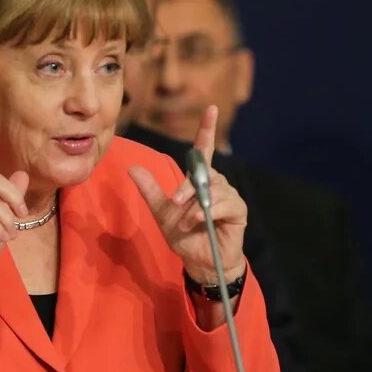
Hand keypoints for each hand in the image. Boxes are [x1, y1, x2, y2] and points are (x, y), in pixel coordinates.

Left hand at [129, 105, 247, 287]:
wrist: (199, 263)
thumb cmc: (185, 238)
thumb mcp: (162, 212)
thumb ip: (150, 190)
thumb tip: (132, 168)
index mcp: (200, 181)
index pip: (204, 150)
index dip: (207, 129)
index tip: (210, 108)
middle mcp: (218, 184)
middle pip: (204, 172)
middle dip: (188, 187)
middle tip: (175, 203)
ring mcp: (230, 197)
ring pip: (213, 189)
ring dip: (196, 204)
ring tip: (185, 220)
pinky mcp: (238, 211)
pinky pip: (224, 203)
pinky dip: (208, 212)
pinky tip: (198, 222)